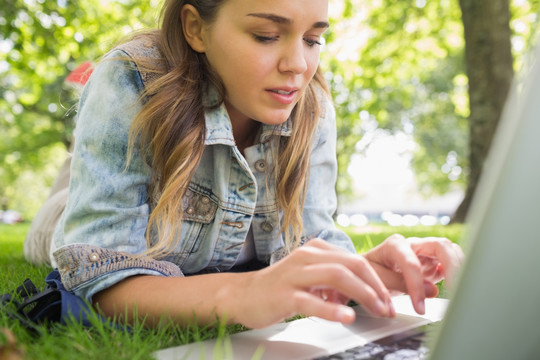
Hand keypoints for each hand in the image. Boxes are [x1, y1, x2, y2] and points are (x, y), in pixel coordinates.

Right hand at [223, 239, 393, 328]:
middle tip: (388, 308)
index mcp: (316, 249)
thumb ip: (334, 275)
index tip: (389, 300)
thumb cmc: (280, 287)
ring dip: (362, 295)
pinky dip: (332, 309)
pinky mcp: (284, 294)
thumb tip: (367, 288)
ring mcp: (294, 274)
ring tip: (376, 311)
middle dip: (375, 287)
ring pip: (336, 276)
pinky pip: (311, 300)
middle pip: (351, 265)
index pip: (355, 260)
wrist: (243, 294)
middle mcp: (306, 256)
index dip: (377, 280)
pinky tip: (346, 317)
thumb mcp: (310, 274)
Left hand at [363, 234, 463, 313]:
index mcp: (395, 245)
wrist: (365, 272)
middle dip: (452, 267)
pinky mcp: (432, 262)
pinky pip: (450, 263)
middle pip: (441, 246)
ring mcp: (425, 252)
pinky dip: (457, 273)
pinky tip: (455, 287)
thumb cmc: (368, 274)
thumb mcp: (376, 280)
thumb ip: (400, 284)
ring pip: (450, 251)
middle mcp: (413, 244)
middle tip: (455, 292)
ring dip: (458, 269)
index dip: (417, 286)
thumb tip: (432, 291)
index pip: (411, 263)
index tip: (419, 308)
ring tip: (459, 290)